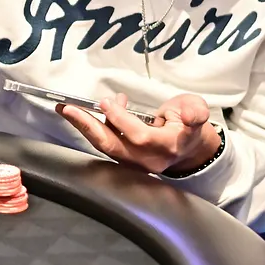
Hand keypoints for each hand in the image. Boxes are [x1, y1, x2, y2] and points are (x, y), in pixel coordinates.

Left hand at [57, 92, 219, 175]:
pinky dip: (93, 127)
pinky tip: (88, 110)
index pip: (140, 137)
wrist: (187, 146)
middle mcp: (148, 159)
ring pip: (105, 146)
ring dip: (84, 126)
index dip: (122, 120)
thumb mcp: (197, 110)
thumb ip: (196, 113)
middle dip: (88, 126)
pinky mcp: (124, 159)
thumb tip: (190, 116)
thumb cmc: (188, 124)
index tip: (107, 102)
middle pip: (114, 146)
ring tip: (67, 108)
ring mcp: (135, 162)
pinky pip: (105, 143)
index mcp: (168, 146)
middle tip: (68, 108)